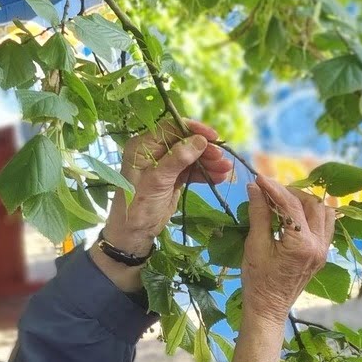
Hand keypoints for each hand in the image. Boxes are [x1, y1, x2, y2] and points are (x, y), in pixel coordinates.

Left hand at [101, 119, 233, 254]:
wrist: (134, 232)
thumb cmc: (138, 204)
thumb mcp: (157, 180)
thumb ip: (178, 159)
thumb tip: (200, 140)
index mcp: (143, 146)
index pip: (170, 128)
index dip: (193, 130)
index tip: (212, 136)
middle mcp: (153, 151)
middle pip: (184, 142)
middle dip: (205, 149)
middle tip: (222, 158)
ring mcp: (164, 165)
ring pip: (191, 157)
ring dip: (209, 162)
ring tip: (226, 170)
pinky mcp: (172, 178)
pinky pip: (191, 171)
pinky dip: (205, 173)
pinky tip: (220, 177)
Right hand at [240, 175, 336, 326]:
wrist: (268, 308)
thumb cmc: (258, 281)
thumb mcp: (255, 246)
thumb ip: (259, 214)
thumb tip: (255, 188)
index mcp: (301, 244)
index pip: (290, 205)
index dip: (274, 189)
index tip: (258, 179)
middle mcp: (319, 245)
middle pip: (312, 204)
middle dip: (291, 193)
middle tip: (270, 192)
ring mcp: (323, 250)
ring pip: (324, 212)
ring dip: (305, 202)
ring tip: (284, 201)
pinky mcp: (322, 254)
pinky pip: (326, 226)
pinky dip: (313, 215)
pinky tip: (296, 215)